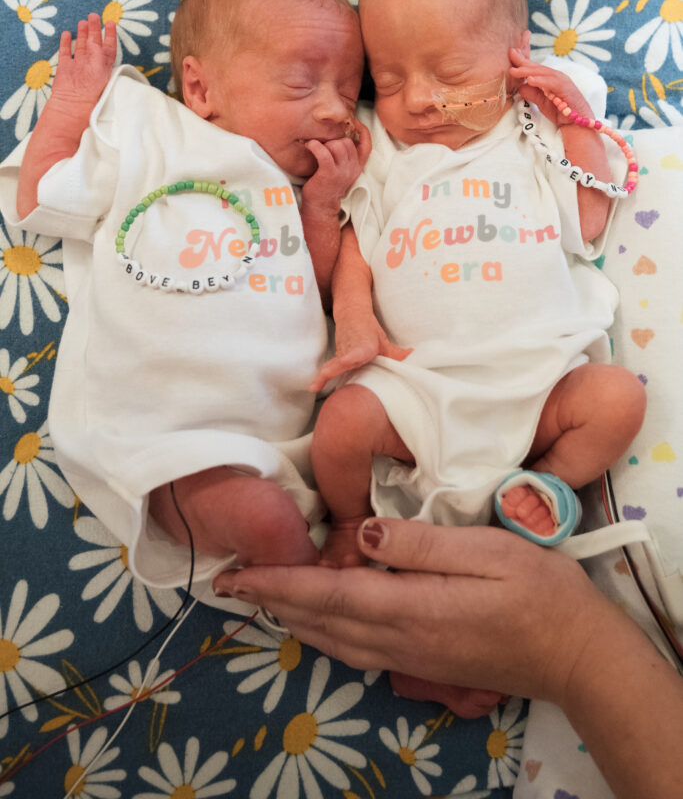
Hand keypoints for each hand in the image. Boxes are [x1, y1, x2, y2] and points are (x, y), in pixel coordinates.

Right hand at [51, 13, 116, 113]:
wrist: (74, 104)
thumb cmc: (92, 91)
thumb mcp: (102, 69)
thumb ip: (102, 55)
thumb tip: (98, 41)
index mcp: (103, 65)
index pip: (109, 47)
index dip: (110, 35)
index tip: (111, 22)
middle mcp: (91, 64)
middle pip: (94, 43)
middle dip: (95, 29)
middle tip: (94, 15)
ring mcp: (78, 66)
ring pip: (81, 45)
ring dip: (82, 34)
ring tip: (83, 21)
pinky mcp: (65, 68)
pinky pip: (65, 52)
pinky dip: (65, 43)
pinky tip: (66, 33)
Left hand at [212, 518, 616, 707]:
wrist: (576, 654)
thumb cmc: (538, 591)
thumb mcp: (486, 551)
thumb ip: (422, 544)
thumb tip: (365, 538)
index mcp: (410, 606)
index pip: (327, 594)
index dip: (277, 583)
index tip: (234, 574)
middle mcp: (399, 638)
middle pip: (320, 622)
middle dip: (270, 601)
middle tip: (227, 584)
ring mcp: (410, 656)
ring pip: (332, 641)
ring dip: (291, 619)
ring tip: (259, 600)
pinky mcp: (422, 662)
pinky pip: (355, 651)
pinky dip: (322, 636)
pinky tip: (316, 626)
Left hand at [301, 122, 370, 213]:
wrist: (320, 207)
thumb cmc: (327, 186)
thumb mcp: (342, 171)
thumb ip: (345, 157)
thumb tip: (339, 136)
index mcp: (357, 167)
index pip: (367, 145)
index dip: (362, 131)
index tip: (353, 122)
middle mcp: (352, 168)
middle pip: (347, 142)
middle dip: (334, 140)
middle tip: (323, 146)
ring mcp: (341, 171)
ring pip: (338, 145)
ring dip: (325, 143)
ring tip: (316, 148)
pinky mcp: (329, 173)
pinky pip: (324, 152)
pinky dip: (315, 146)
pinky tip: (309, 146)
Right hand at [310, 311, 411, 391]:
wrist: (352, 313)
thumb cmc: (369, 329)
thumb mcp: (384, 342)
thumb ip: (397, 354)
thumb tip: (413, 357)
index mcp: (362, 348)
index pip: (354, 355)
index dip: (349, 359)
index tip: (346, 363)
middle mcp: (349, 351)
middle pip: (341, 364)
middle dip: (331, 373)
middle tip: (317, 385)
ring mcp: (340, 353)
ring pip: (333, 367)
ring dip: (324, 376)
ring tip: (314, 387)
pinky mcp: (336, 357)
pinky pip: (330, 369)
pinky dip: (322, 377)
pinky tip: (314, 387)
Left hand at [509, 48, 593, 126]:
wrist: (577, 124)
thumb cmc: (560, 111)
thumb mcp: (541, 101)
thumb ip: (531, 93)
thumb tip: (520, 87)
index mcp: (549, 78)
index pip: (534, 68)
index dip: (522, 61)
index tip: (511, 54)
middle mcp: (556, 77)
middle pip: (537, 67)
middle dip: (523, 61)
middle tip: (511, 54)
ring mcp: (562, 81)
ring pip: (543, 73)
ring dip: (528, 71)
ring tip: (514, 71)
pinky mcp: (566, 88)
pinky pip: (551, 83)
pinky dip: (541, 80)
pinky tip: (530, 80)